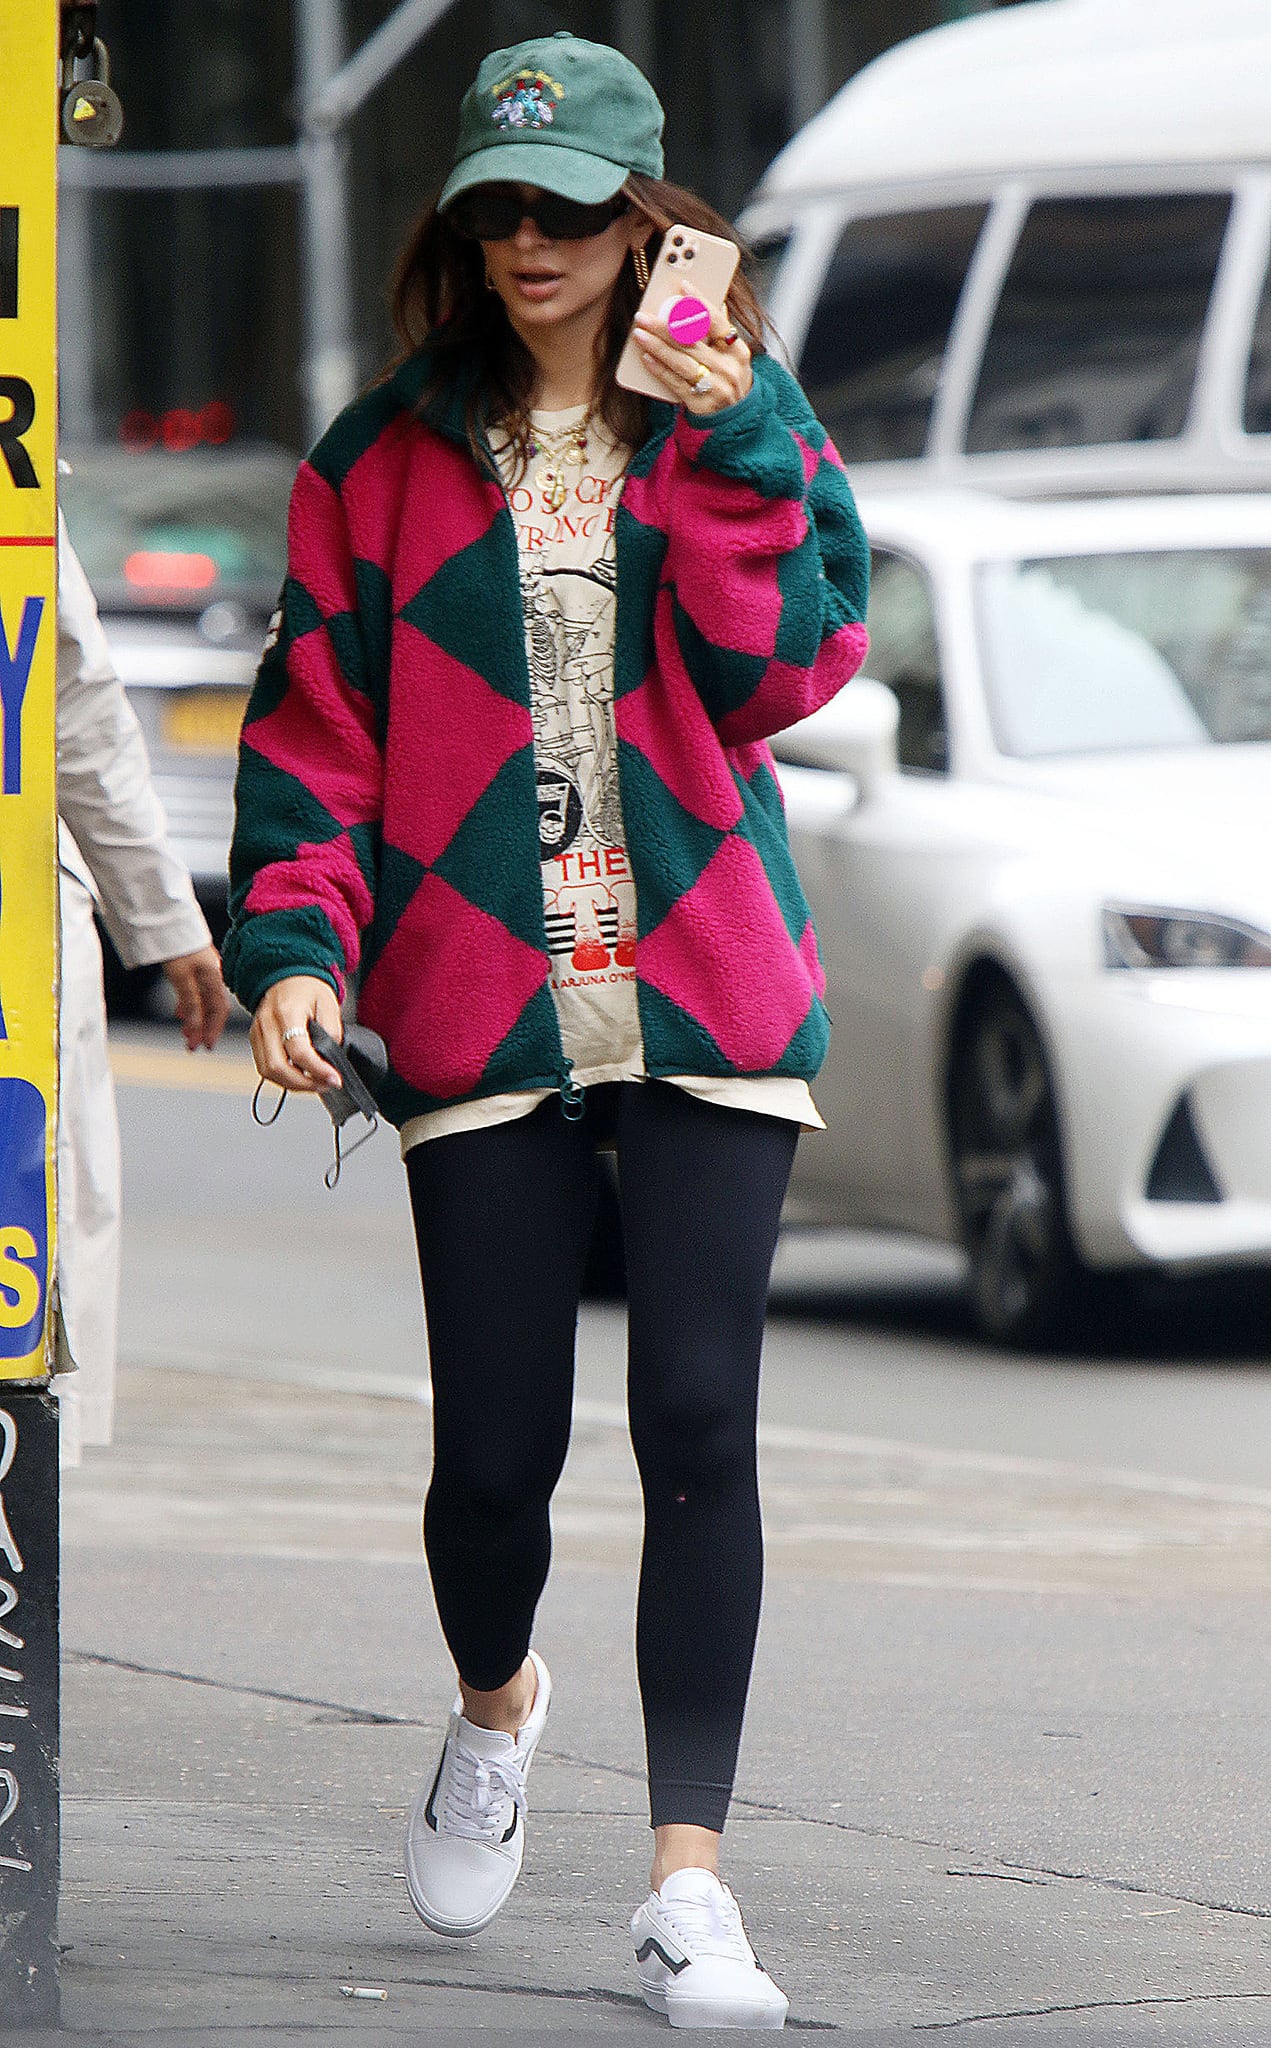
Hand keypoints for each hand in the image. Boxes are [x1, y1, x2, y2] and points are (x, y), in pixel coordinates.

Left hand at [163, 945, 230, 1051]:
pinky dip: (188, 1004)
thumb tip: (195, 1029)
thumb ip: (189, 1004)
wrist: (165, 918)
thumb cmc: (176, 943)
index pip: (218, 1011)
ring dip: (194, 1018)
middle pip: (211, 1007)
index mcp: (214, 977)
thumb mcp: (181, 977)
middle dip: (202, 1028)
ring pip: (202, 1000)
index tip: (206, 1047)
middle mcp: (212, 974)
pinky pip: (194, 991)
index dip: (213, 1030)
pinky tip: (180, 1010)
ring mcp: (202, 969)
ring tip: (184, 1031)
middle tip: (191, 1045)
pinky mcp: (192, 966)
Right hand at [249, 975, 343, 1092]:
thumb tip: (329, 1061)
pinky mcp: (255, 1040)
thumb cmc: (310, 989)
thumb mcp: (329, 1005)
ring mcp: (257, 1032)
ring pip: (268, 1072)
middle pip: (277, 1067)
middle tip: (325, 1085)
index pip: (299, 1051)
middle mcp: (267, 1023)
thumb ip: (332, 1033)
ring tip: (315, 1083)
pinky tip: (300, 1077)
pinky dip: (283, 1078)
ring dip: (293, 1084)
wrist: (288, 976)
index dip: (318, 1070)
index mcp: (287, 1011)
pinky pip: (264, 1068)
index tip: (335, 1079)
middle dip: (304, 1084)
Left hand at [633, 302, 752, 415]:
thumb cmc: (731, 381)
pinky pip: (675, 383)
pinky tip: (646, 358)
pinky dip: (660, 369)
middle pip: (692, 342)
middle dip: (664, 327)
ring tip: (639, 334)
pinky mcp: (700, 403)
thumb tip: (716, 301)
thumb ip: (722, 332)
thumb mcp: (734, 357)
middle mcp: (727, 368)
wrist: (737, 420)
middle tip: (643, 316)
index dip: (699, 303)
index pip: (717, 322)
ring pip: (681, 362)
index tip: (682, 287)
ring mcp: (714, 386)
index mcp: (738, 351)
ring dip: (657, 346)